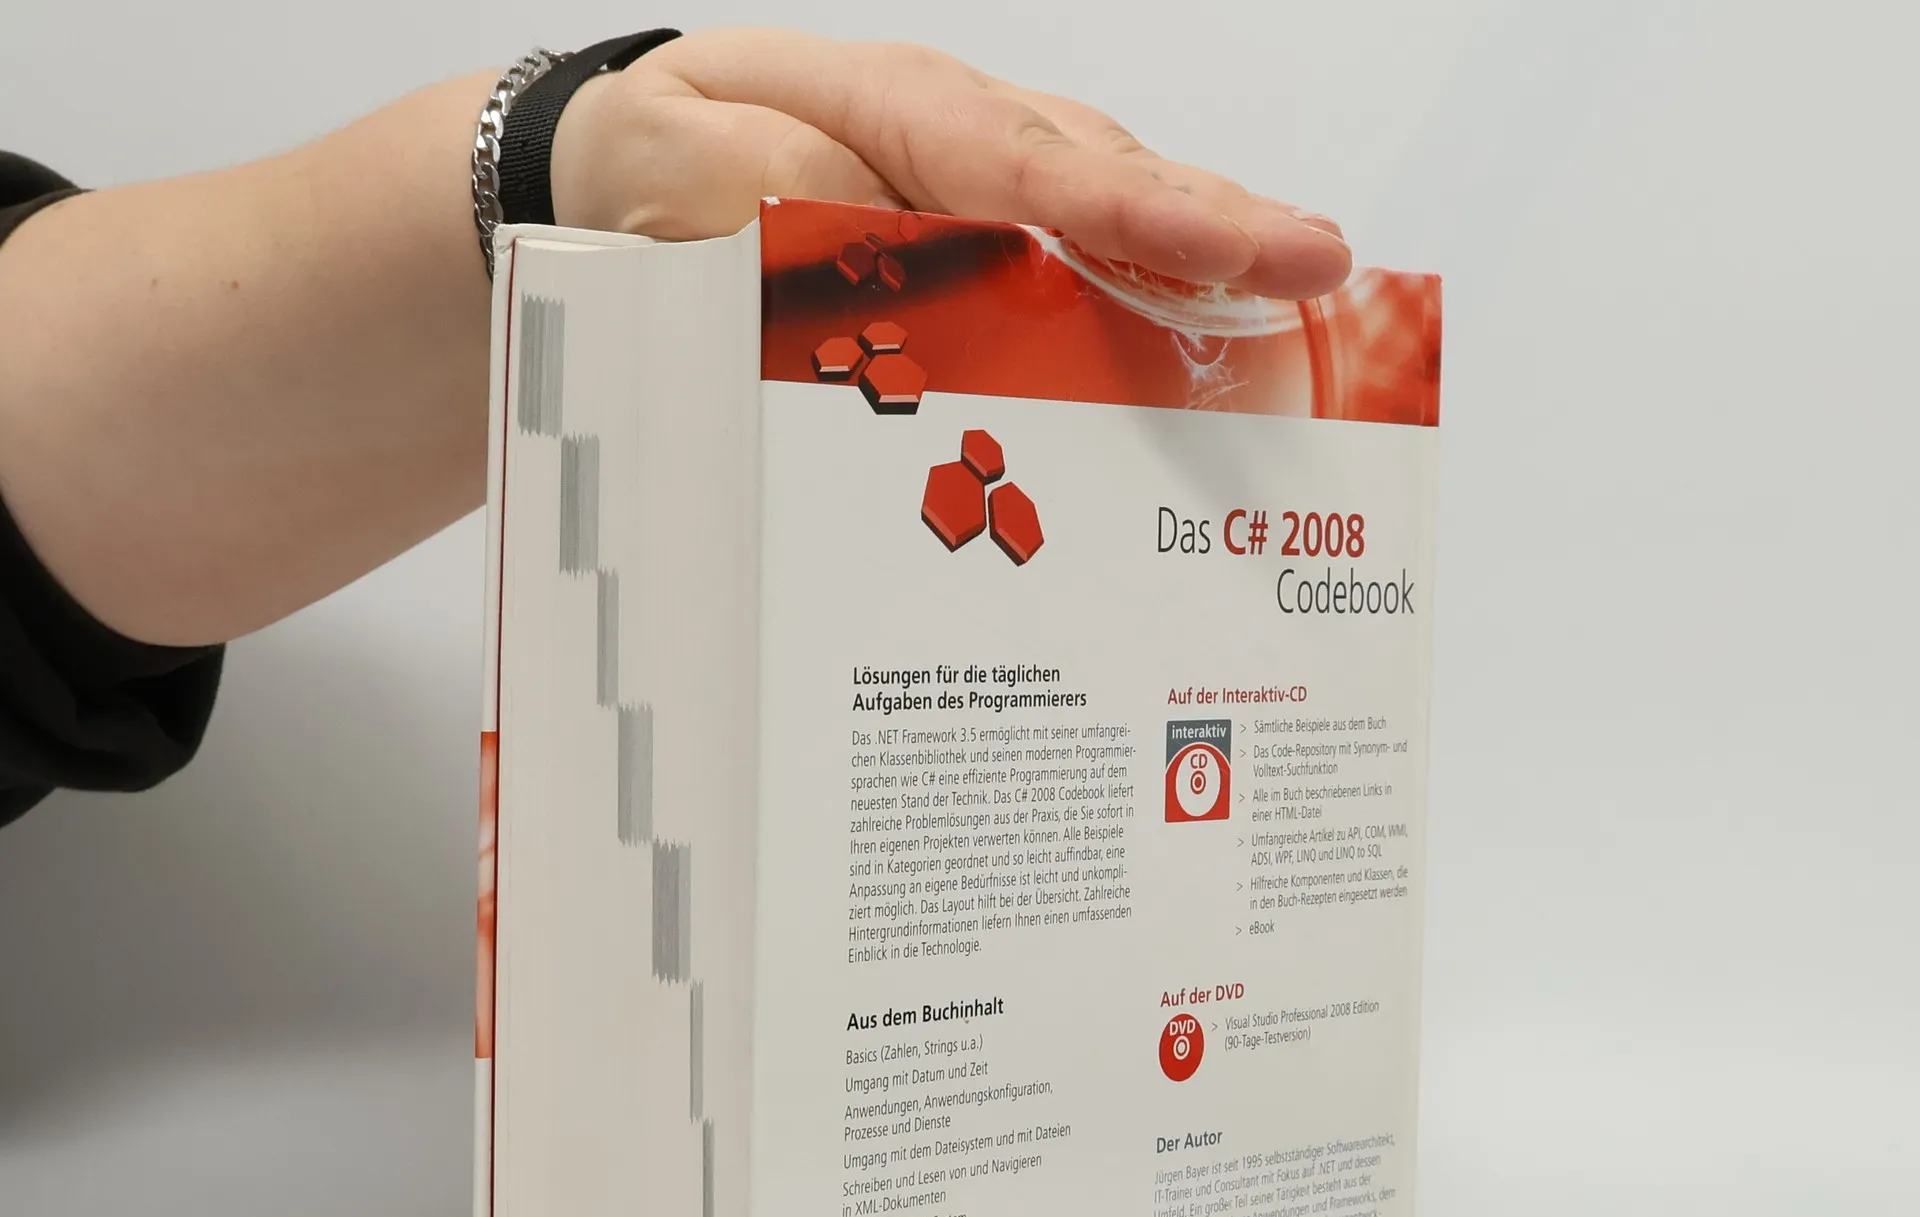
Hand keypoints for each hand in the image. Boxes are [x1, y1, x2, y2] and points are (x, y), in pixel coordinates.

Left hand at [551, 29, 1349, 299]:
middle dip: (1219, 231)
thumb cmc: (659, 156)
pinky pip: (1068, 284)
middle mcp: (965, 155)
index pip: (1046, 172)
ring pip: (1109, 232)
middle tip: (1322, 271)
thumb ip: (772, 202)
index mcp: (903, 116)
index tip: (1253, 246)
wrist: (624, 174)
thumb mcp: (683, 166)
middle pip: (1113, 189)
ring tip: (1298, 310)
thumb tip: (862, 251)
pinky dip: (1137, 315)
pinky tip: (1197, 356)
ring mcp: (979, 208)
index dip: (1153, 216)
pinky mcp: (976, 263)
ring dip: (1200, 276)